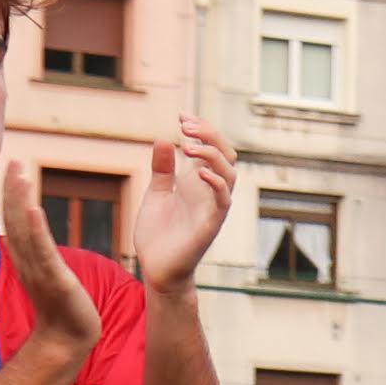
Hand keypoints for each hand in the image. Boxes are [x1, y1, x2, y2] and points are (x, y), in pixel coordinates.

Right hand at [0, 150, 102, 362]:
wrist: (69, 339)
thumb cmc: (63, 307)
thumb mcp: (49, 274)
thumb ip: (42, 256)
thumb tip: (39, 239)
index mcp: (28, 257)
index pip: (17, 219)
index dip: (13, 193)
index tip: (14, 168)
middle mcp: (28, 260)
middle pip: (16, 218)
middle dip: (13, 189)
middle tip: (12, 160)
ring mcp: (39, 269)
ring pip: (26, 229)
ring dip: (21, 199)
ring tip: (20, 174)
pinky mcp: (54, 279)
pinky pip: (42, 250)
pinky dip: (36, 228)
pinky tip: (32, 207)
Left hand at [128, 120, 234, 290]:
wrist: (157, 269)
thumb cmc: (159, 235)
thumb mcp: (156, 194)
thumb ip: (162, 170)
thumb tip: (163, 140)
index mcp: (197, 183)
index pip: (211, 148)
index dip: (201, 129)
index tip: (181, 115)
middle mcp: (210, 192)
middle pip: (225, 154)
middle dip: (209, 135)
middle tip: (184, 125)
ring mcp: (212, 208)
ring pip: (229, 173)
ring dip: (212, 155)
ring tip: (188, 145)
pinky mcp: (210, 224)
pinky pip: (223, 201)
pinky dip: (215, 183)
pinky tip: (196, 171)